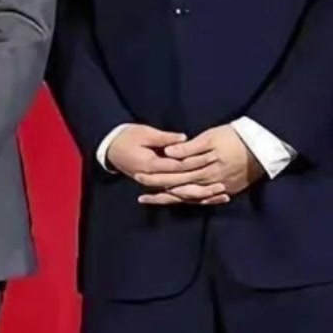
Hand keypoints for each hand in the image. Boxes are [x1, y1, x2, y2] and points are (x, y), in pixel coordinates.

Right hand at [106, 124, 228, 206]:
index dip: (194, 166)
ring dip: (202, 196)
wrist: (110, 147)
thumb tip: (183, 139)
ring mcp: (155, 183)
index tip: (211, 163)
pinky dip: (193, 198)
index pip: (175, 167)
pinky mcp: (159, 185)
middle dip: (203, 187)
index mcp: (149, 165)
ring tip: (221, 196)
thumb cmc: (127, 137)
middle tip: (221, 186)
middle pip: (181, 186)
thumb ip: (164, 138)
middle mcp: (153, 178)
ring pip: (181, 195)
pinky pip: (177, 195)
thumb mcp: (144, 133)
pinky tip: (209, 199)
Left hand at [140, 125, 262, 205]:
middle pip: (179, 188)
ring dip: (171, 198)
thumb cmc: (235, 136)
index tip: (139, 176)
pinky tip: (180, 201)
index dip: (156, 176)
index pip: (174, 174)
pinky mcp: (228, 190)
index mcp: (204, 168)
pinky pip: (206, 199)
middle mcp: (210, 181)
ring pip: (190, 196)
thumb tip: (168, 153)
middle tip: (141, 194)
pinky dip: (192, 201)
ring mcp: (219, 188)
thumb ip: (189, 148)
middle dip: (158, 190)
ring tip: (154, 199)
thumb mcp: (211, 137)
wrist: (264, 146)